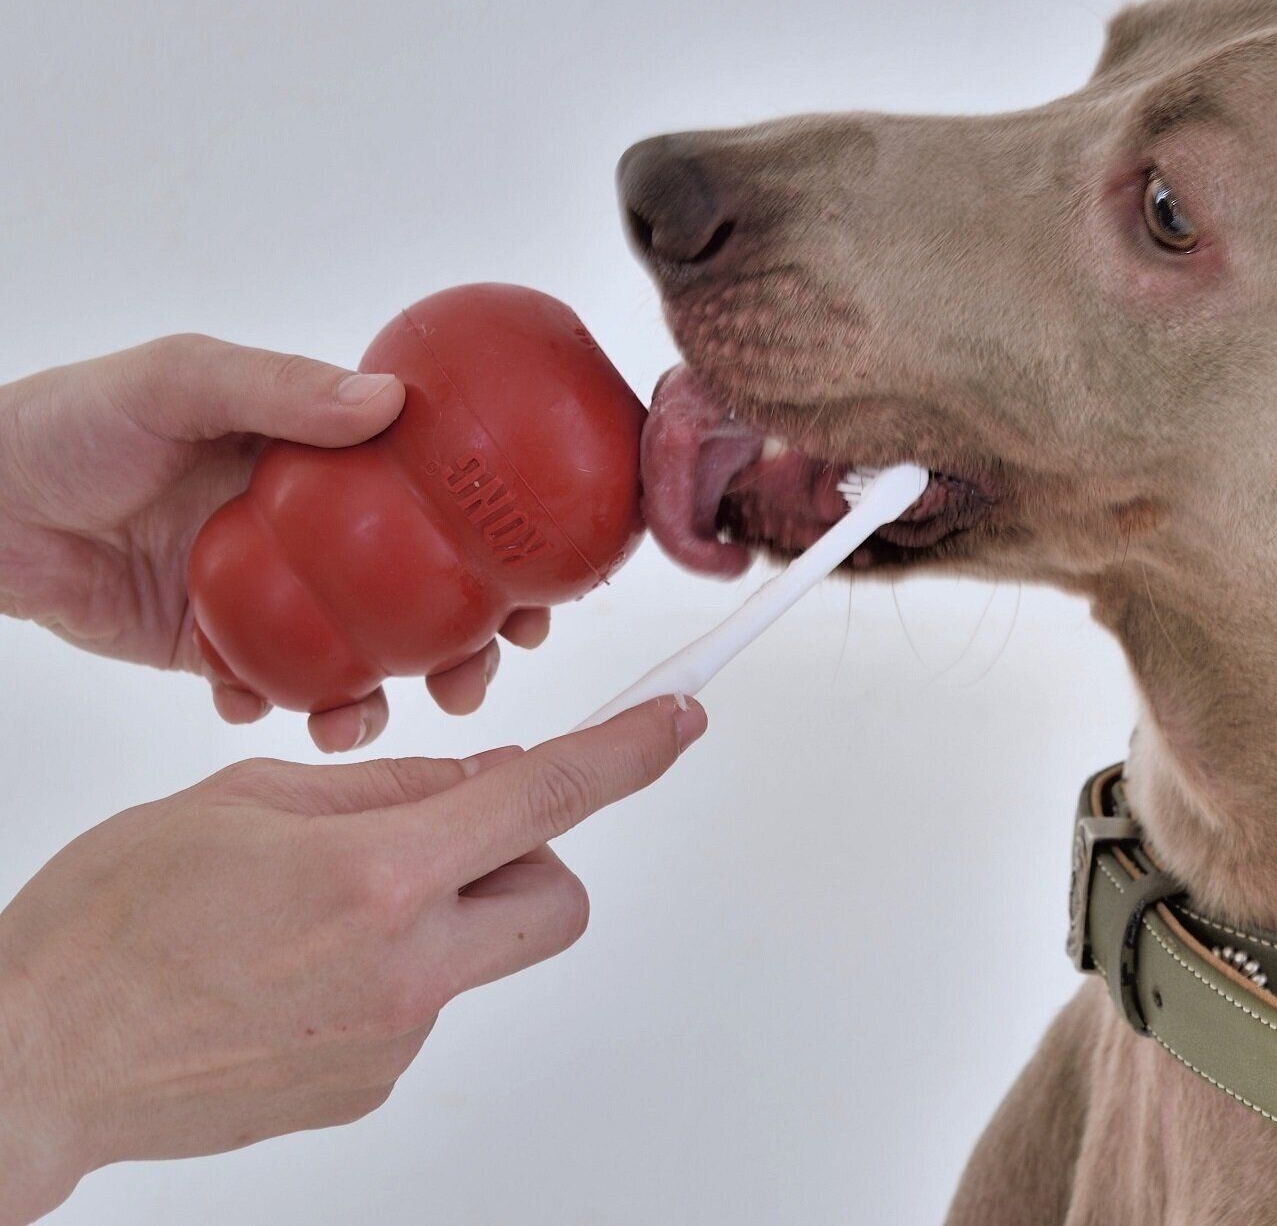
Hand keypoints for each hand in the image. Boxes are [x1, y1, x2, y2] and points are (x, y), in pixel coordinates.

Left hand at [0, 334, 552, 750]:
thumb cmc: (68, 420)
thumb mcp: (177, 380)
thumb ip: (277, 388)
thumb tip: (386, 403)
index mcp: (323, 463)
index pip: (437, 502)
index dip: (498, 543)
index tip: (544, 583)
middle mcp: (311, 532)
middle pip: (419, 595)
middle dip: (466, 642)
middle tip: (480, 671)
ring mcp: (268, 597)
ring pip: (360, 656)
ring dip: (385, 694)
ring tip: (369, 717)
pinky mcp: (214, 650)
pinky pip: (272, 694)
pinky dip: (283, 711)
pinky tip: (270, 711)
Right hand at [0, 695, 702, 1223]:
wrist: (36, 1060)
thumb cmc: (112, 923)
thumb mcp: (245, 798)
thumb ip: (386, 788)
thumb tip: (484, 777)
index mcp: (379, 876)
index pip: (547, 802)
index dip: (629, 755)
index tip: (679, 724)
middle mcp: (408, 968)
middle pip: (557, 899)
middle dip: (528, 858)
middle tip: (441, 837)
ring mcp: (395, 1040)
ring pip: (481, 951)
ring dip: (440, 914)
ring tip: (312, 910)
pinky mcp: (370, 1086)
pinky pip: (422, 1004)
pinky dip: (387, 970)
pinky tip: (291, 968)